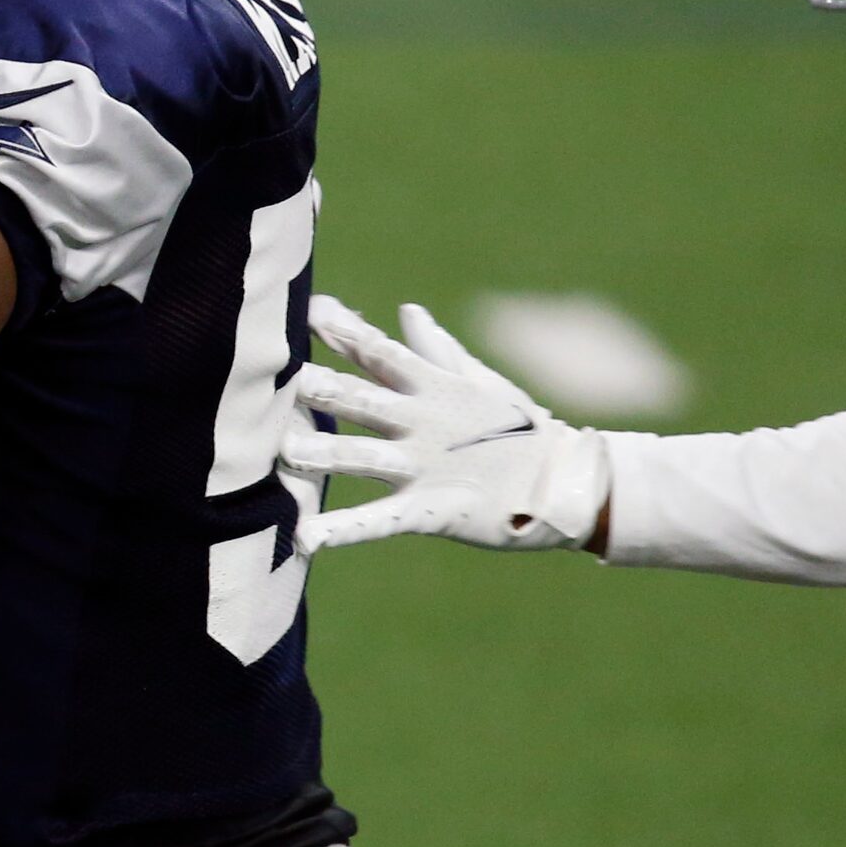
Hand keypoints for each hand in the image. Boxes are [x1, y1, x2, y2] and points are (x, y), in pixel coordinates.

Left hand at [281, 294, 607, 553]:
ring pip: (363, 457)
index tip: (307, 309)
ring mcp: (424, 467)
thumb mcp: (478, 384)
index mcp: (433, 390)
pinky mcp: (430, 510)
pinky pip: (380, 521)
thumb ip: (435, 350)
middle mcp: (422, 424)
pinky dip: (343, 530)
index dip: (344, 331)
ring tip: (284, 452)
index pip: (379, 353)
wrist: (566, 484)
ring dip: (323, 454)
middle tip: (279, 376)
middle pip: (362, 400)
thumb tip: (406, 311)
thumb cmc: (519, 431)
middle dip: (322, 388)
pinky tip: (306, 537)